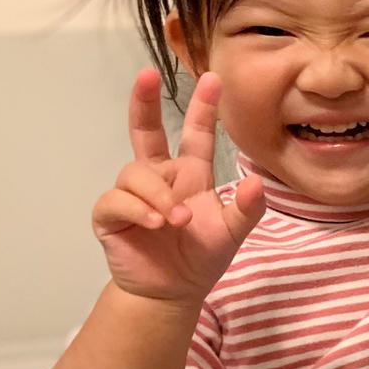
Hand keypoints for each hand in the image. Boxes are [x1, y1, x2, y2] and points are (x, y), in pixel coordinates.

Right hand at [91, 68, 266, 303]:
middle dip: (144, 102)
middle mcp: (159, 178)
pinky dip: (139, 209)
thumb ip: (248, 208)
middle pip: (145, 131)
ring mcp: (132, 195)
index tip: (213, 78)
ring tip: (177, 221)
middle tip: (147, 75)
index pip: (194, 134)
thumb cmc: (200, 257)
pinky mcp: (111, 216)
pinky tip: (158, 224)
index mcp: (188, 175)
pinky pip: (117, 200)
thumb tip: (257, 181)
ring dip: (158, 195)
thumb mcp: (233, 232)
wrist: (172, 293)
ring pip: (135, 173)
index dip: (202, 108)